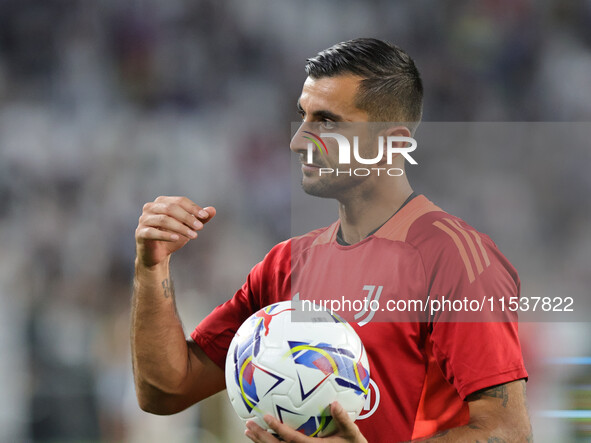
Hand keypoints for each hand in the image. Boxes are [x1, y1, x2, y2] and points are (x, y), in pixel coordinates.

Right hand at [135, 196, 215, 267]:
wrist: (158, 255)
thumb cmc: (173, 237)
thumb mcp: (188, 227)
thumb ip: (199, 218)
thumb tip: (212, 210)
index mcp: (161, 202)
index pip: (179, 201)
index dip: (193, 208)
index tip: (205, 217)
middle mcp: (150, 208)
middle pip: (171, 208)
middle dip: (187, 217)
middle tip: (200, 227)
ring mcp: (143, 220)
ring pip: (163, 220)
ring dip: (180, 227)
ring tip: (193, 236)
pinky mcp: (140, 233)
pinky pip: (153, 232)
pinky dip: (166, 235)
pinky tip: (177, 238)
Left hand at [245, 402, 366, 442]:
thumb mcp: (351, 433)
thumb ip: (343, 419)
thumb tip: (334, 403)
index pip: (291, 439)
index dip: (278, 428)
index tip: (266, 417)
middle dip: (261, 437)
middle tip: (248, 425)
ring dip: (260, 442)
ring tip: (248, 431)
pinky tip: (260, 439)